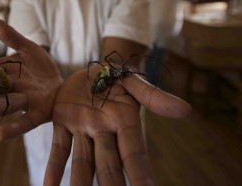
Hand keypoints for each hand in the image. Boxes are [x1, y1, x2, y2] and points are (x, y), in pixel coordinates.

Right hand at [0, 18, 62, 140]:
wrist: (65, 87)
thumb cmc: (41, 70)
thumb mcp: (27, 49)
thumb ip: (11, 37)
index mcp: (2, 73)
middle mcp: (7, 89)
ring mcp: (22, 101)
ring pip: (0, 105)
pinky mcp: (39, 112)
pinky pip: (25, 122)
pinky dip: (14, 128)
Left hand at [44, 66, 191, 185]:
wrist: (91, 67)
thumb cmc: (118, 76)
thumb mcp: (134, 81)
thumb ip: (154, 97)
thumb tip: (186, 110)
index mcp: (125, 122)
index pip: (134, 154)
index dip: (140, 174)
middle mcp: (104, 132)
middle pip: (108, 164)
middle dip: (110, 185)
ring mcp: (83, 130)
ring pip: (83, 162)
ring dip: (80, 182)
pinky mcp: (63, 123)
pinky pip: (59, 148)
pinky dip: (54, 168)